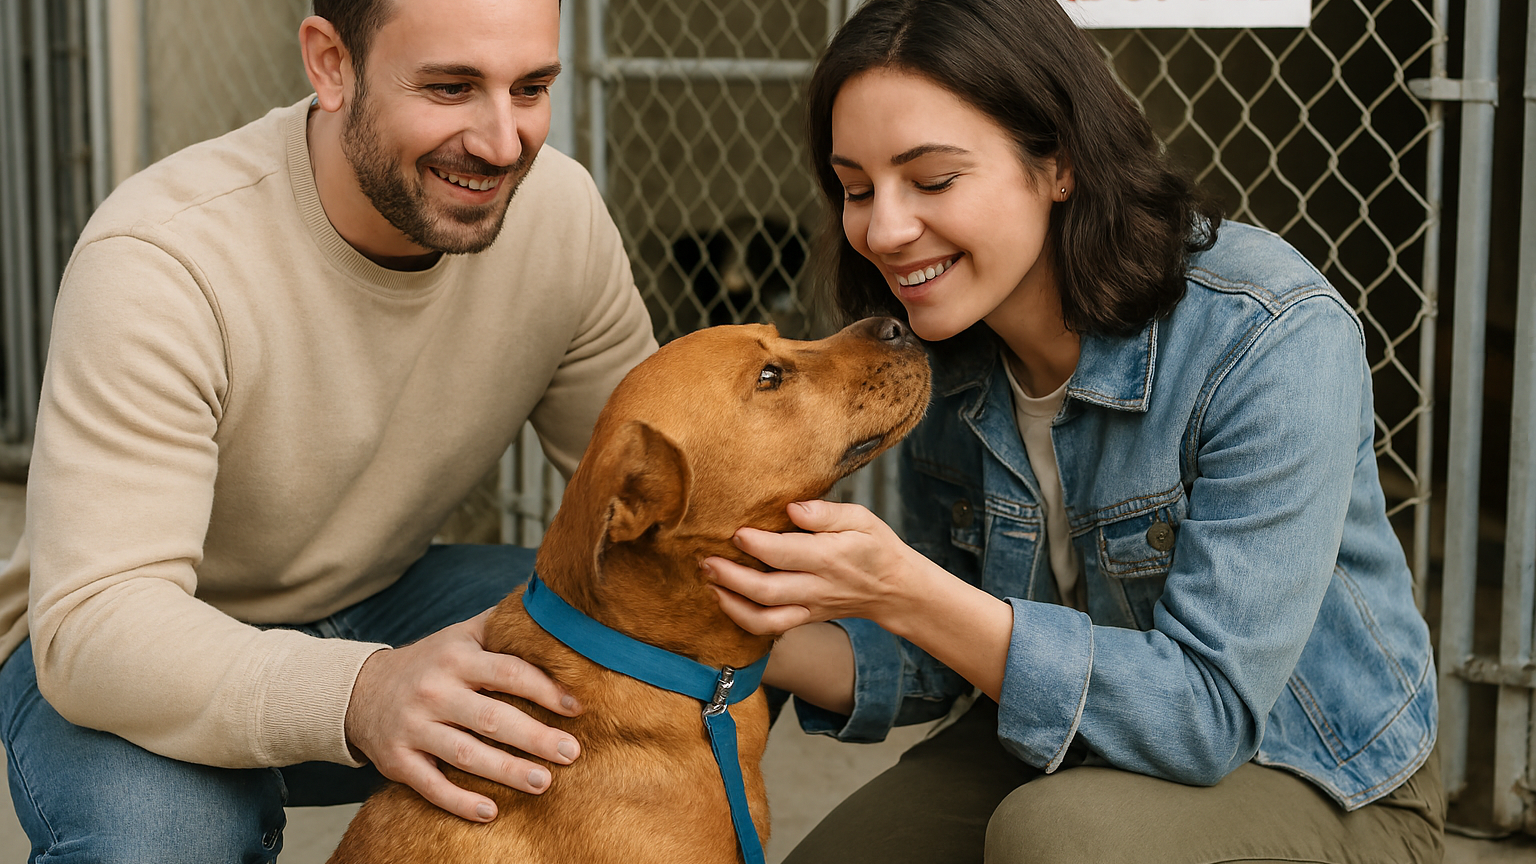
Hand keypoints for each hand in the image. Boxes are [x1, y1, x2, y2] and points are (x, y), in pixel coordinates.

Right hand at [344, 609, 582, 821]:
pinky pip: (431, 785)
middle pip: (491, 718)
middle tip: (570, 752)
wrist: (359, 690)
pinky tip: (491, 812)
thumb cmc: (429, 663)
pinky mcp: (396, 760)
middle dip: (534, 737)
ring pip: (465, 754)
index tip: (577, 707)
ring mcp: (413, 728)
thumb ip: (500, 626)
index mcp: (456, 659)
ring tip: (543, 783)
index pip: (507, 671)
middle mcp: (434, 692)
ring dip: (506, 771)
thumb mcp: (460, 636)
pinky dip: (460, 801)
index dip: (545, 689)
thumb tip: (553, 612)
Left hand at [705, 499, 929, 635]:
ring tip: (709, 582)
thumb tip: (792, 507)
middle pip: (767, 590)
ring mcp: (809, 608)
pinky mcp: (804, 619)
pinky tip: (724, 598)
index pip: (787, 553)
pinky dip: (742, 617)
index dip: (758, 544)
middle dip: (731, 577)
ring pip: (764, 618)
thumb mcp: (862, 518)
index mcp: (830, 558)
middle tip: (707, 560)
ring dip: (731, 603)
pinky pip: (769, 627)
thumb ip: (826, 512)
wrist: (894, 590)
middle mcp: (816, 587)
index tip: (735, 532)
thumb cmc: (875, 547)